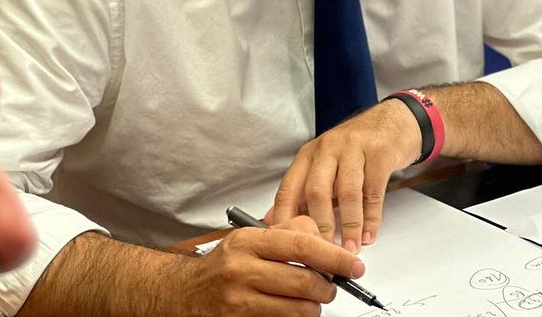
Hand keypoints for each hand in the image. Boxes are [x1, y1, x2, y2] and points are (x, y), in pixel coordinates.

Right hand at [180, 215, 364, 314]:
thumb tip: (325, 240)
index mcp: (249, 241)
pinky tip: (292, 310)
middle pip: (304, 281)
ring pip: (299, 309)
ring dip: (314, 307)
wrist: (188, 292)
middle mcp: (242, 268)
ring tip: (310, 300)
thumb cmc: (226, 264)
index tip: (354, 265)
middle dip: (327, 287)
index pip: (301, 245)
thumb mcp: (251, 238)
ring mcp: (240, 299)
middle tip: (331, 286)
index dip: (334, 256)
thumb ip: (289, 232)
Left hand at [271, 100, 421, 252]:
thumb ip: (303, 191)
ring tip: (349, 249)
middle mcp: (328, 148)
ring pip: (347, 193)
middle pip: (316, 191)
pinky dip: (371, 219)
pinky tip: (369, 234)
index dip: (286, 219)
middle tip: (323, 252)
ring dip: (348, 226)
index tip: (289, 245)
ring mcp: (354, 149)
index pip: (289, 188)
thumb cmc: (356, 147)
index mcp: (309, 154)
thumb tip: (274, 221)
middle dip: (320, 227)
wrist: (392, 121)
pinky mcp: (379, 154)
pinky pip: (373, 192)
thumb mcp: (325, 164)